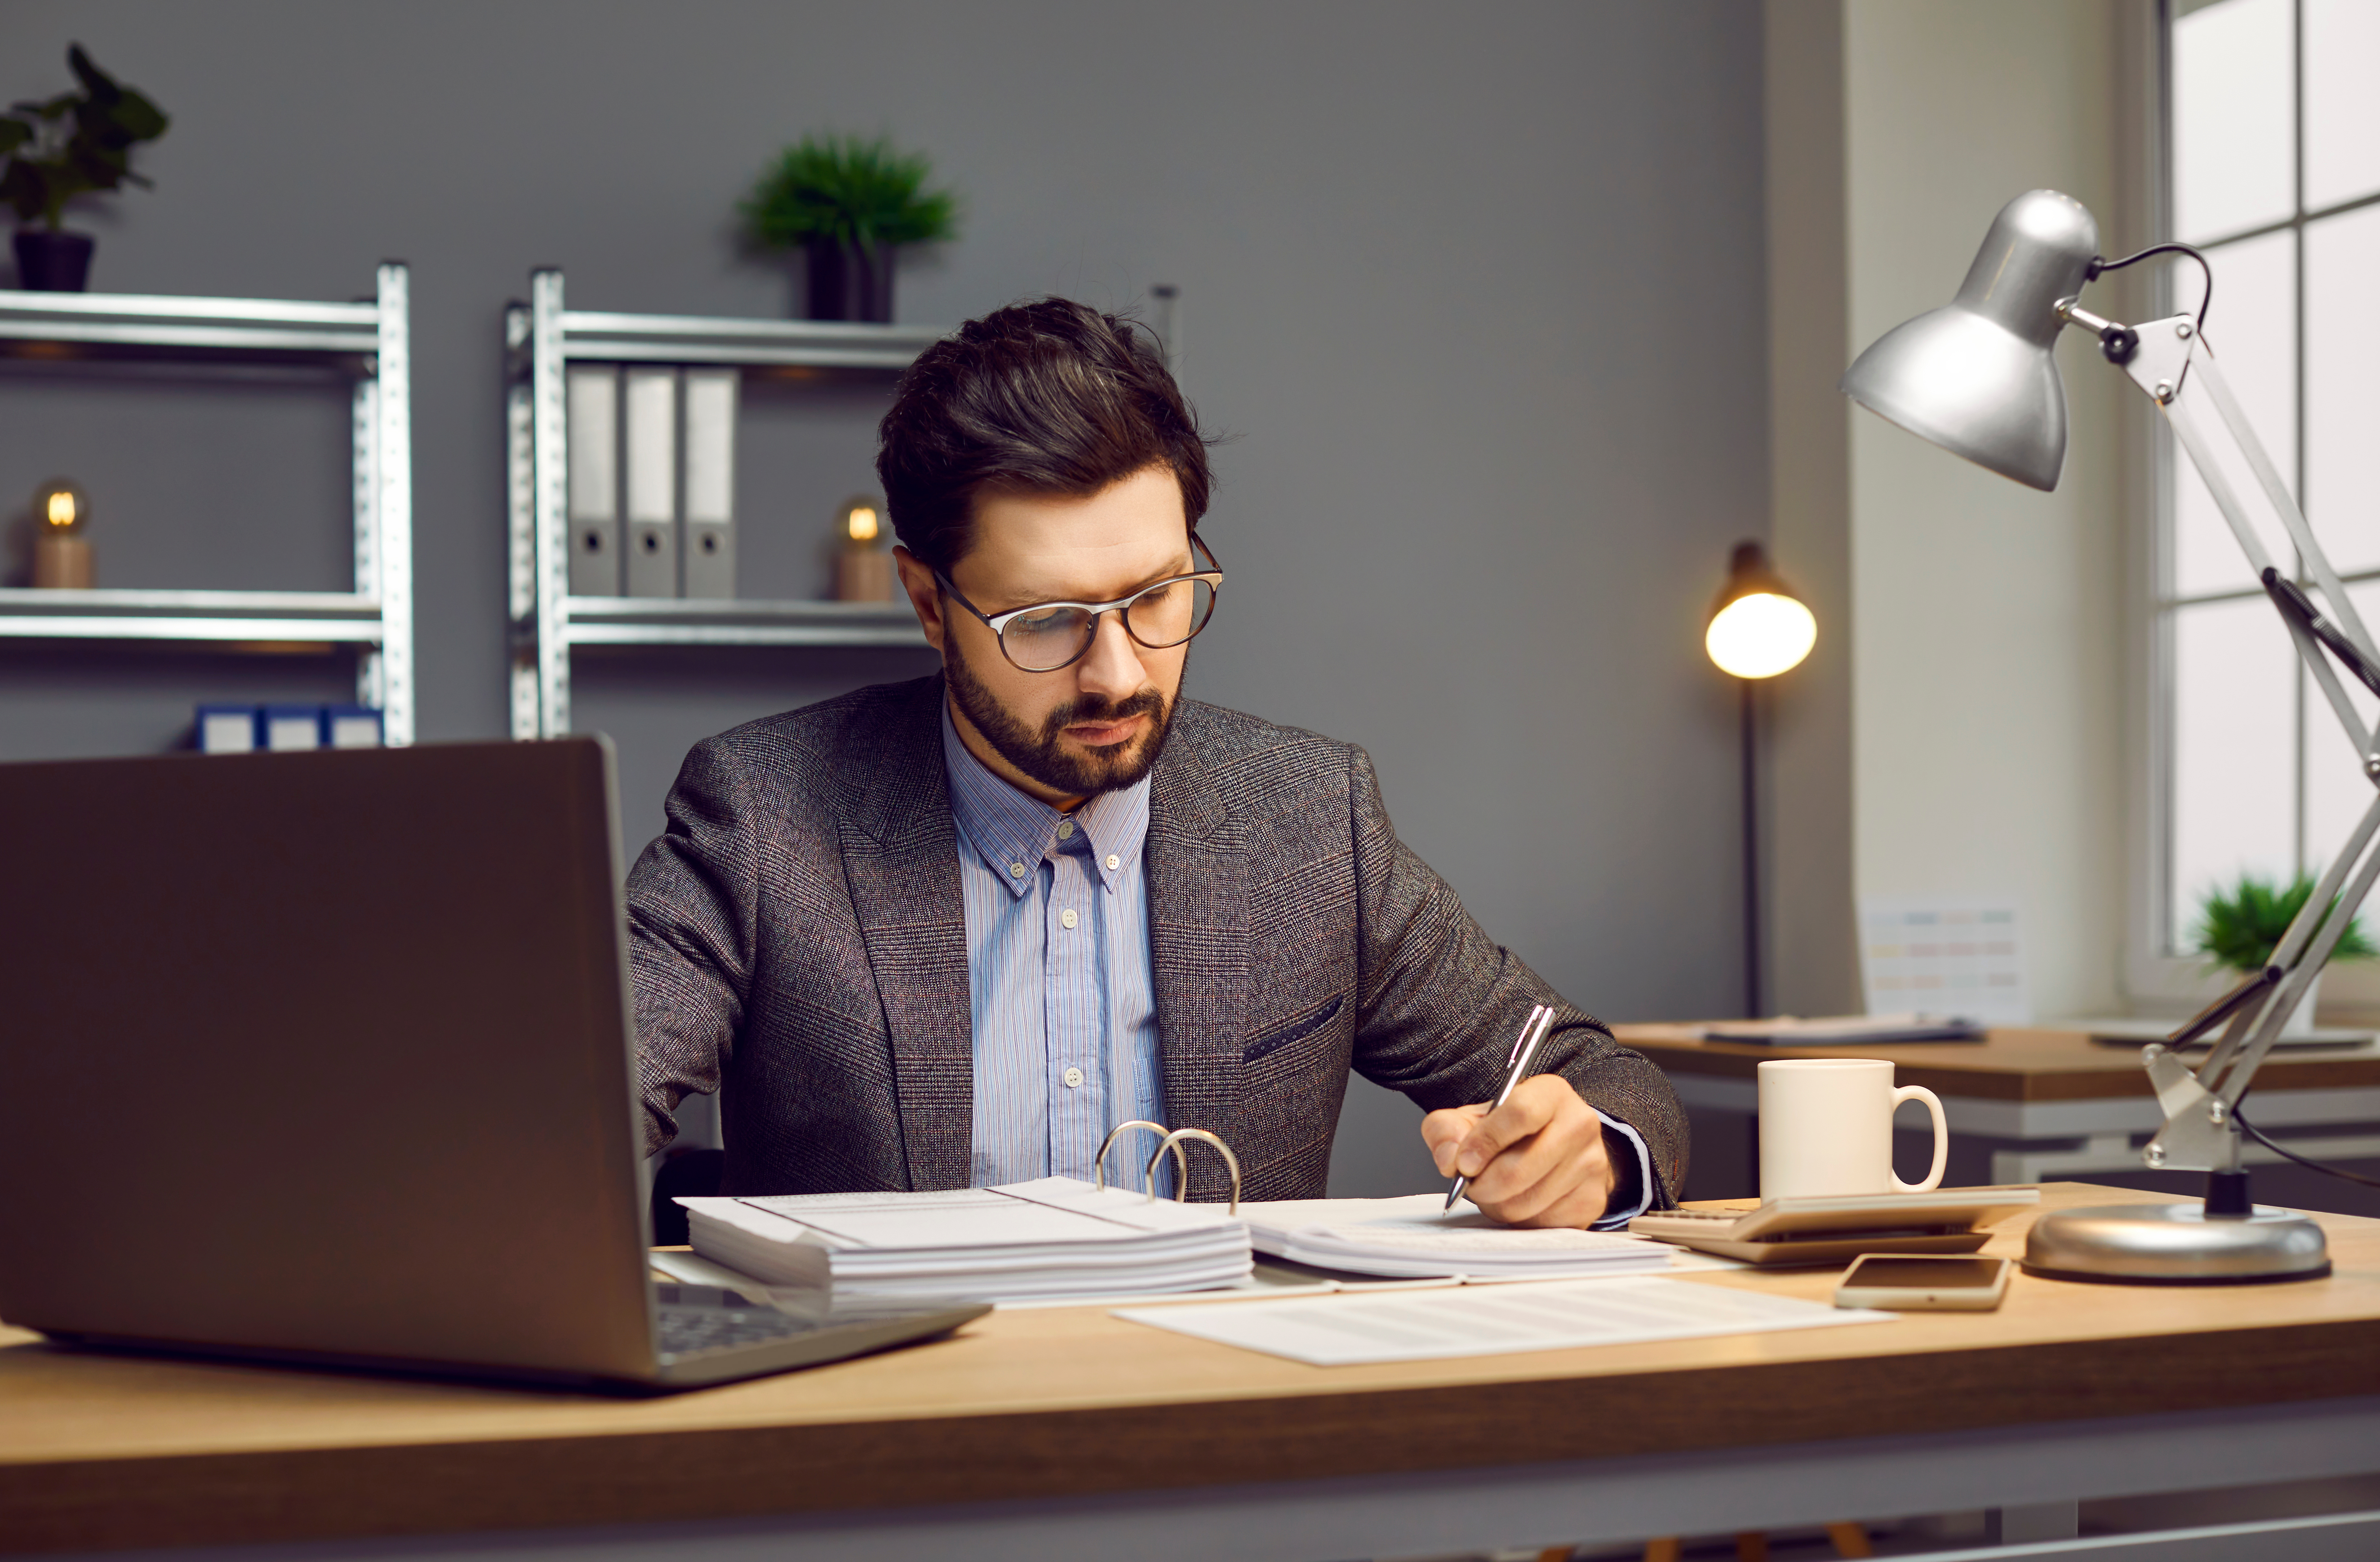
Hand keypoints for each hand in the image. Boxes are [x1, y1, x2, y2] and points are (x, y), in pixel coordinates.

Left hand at [1421, 1074, 1615, 1227]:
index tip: (1464, 1163)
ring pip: (1527, 1202)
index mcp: (1551, 1094)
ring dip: (1497, 1205)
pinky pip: (1542, 1223)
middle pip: (1518, 1169)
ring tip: (1495, 1191)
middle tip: (1472, 1184)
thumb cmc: (1511, 1131)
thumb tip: (1450, 1159)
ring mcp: (1591, 1165)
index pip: (1521, 1113)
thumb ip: (1446, 1129)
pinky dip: (1520, 1219)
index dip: (1485, 1143)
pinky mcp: (1592, 1200)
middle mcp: (1579, 1124)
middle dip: (1483, 1185)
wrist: (1555, 1147)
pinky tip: (1519, 1201)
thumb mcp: (1472, 1118)